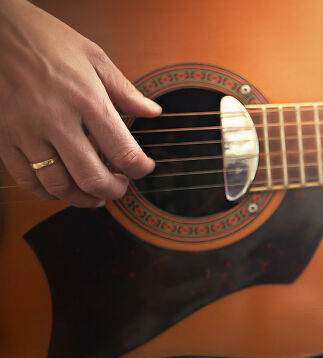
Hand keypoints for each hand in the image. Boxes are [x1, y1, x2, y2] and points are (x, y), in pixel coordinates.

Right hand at [0, 0, 160, 206]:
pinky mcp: (3, 138)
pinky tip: (62, 187)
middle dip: (113, 192)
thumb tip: (152, 112)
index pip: (123, 152)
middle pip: (91, 178)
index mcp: (86, 99)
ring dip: (82, 198)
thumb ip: (125, 90)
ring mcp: (26, 132)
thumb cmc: (44, 38)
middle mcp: (56, 120)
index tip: (143, 168)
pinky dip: (48, 192)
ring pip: (58, 186)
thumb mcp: (93, 56)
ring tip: (94, 194)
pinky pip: (27, 180)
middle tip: (120, 187)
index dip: (140, 169)